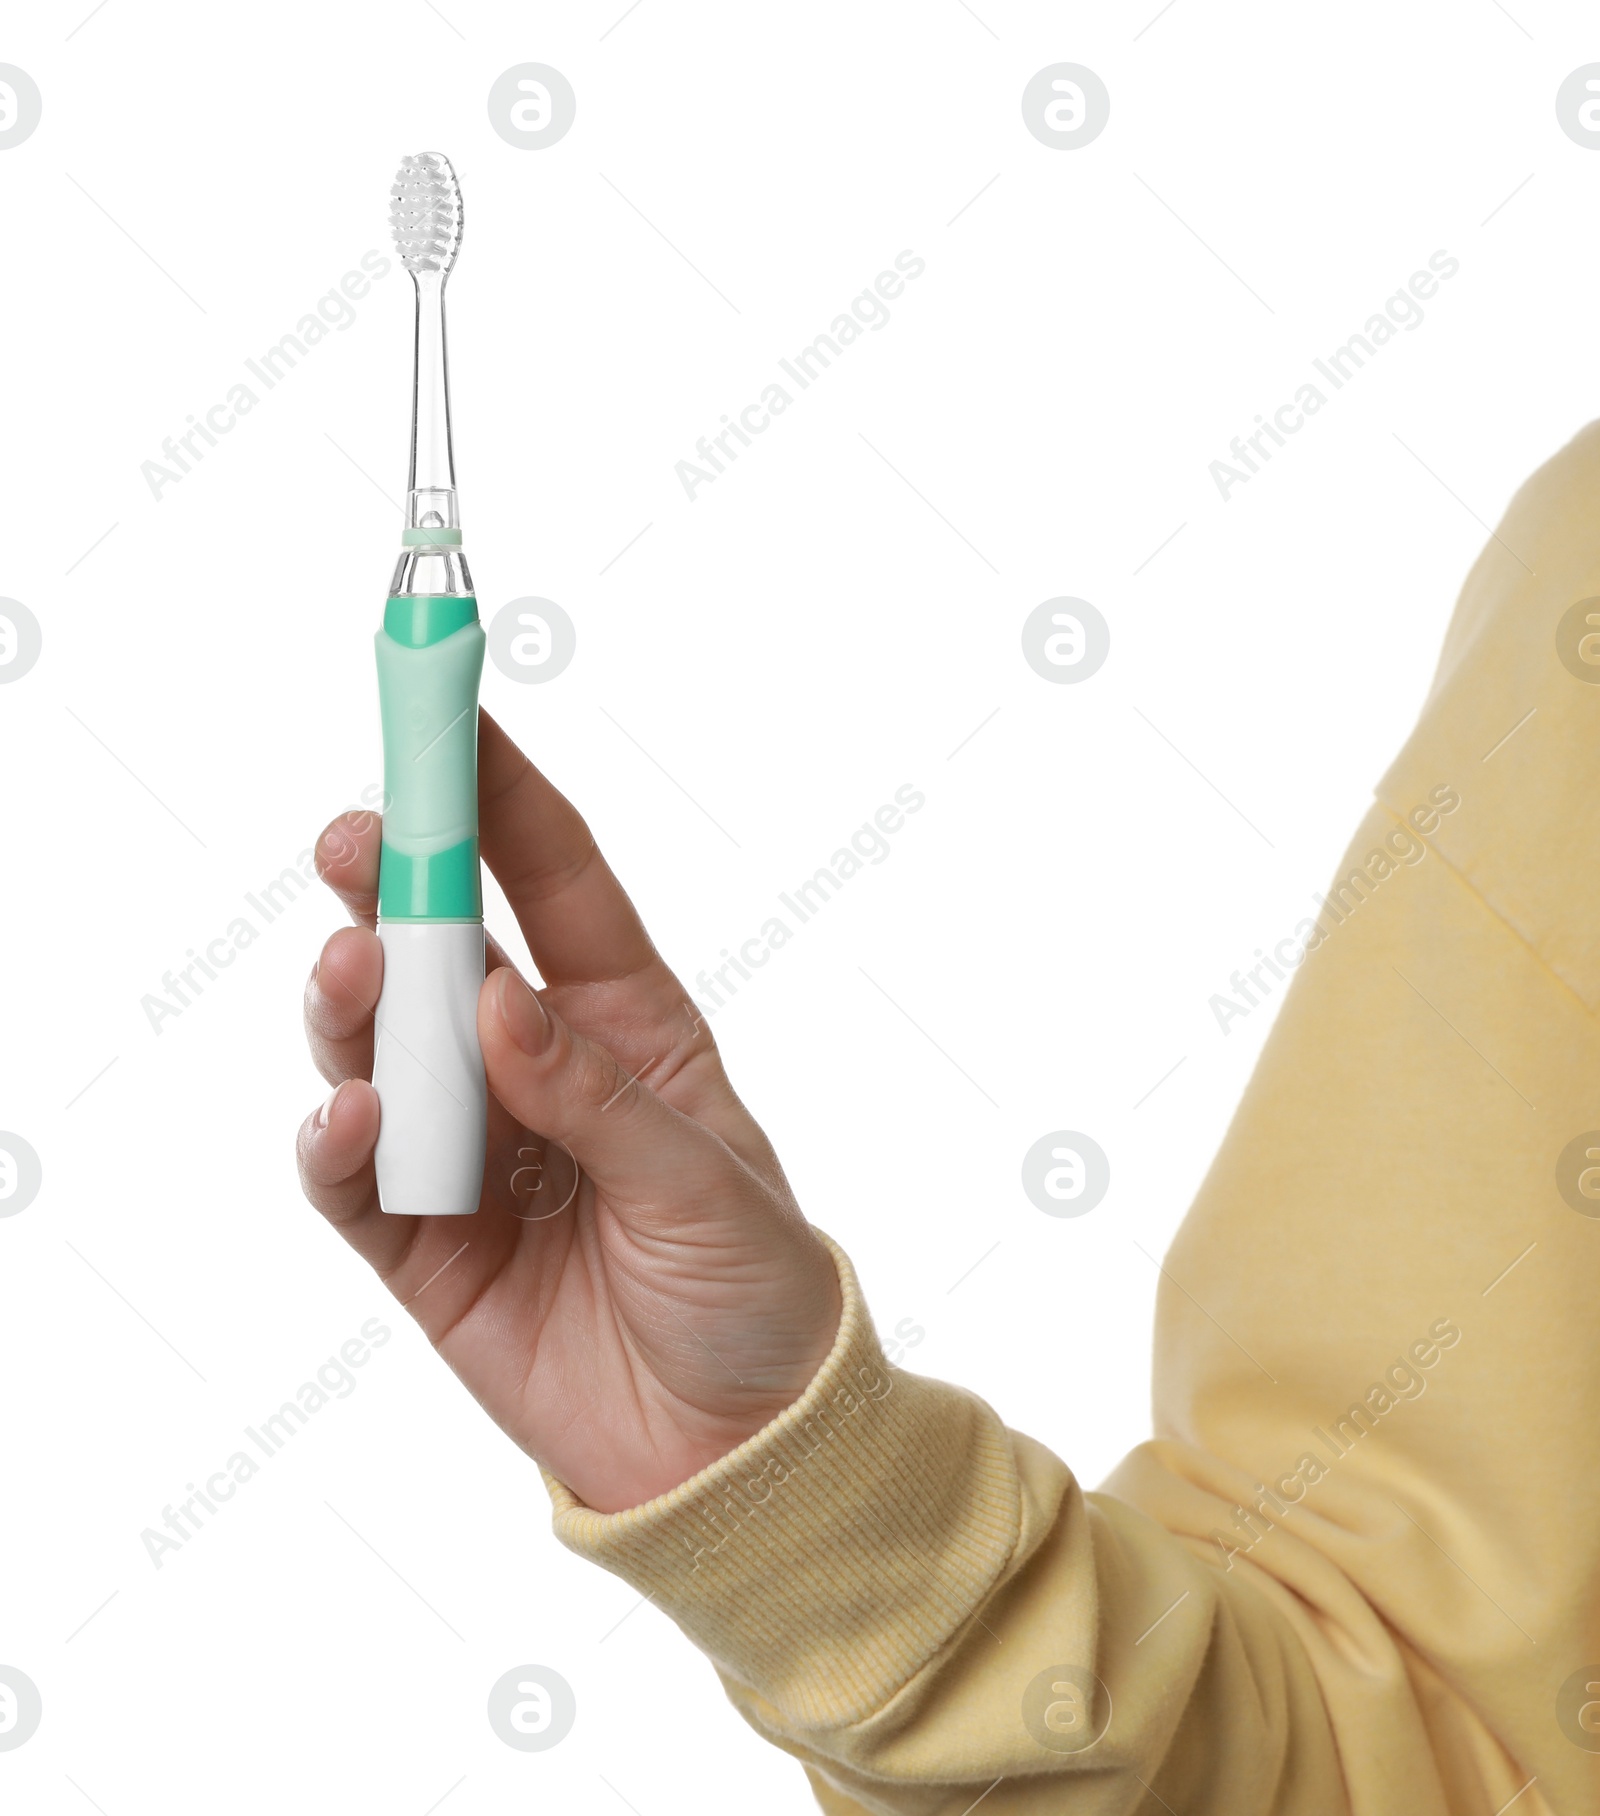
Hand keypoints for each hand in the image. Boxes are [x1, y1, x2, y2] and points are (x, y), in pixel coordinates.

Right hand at [296, 712, 841, 1512]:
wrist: (737, 1456)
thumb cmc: (753, 1293)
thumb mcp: (704, 1182)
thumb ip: (596, 1095)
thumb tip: (497, 1006)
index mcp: (625, 1025)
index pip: (556, 885)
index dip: (501, 797)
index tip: (450, 713)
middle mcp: (533, 1069)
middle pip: (447, 950)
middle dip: (399, 886)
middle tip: (359, 839)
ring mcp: (469, 1151)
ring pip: (383, 1047)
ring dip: (358, 1004)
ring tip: (356, 974)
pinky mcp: (421, 1246)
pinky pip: (356, 1177)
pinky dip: (342, 1141)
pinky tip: (355, 1117)